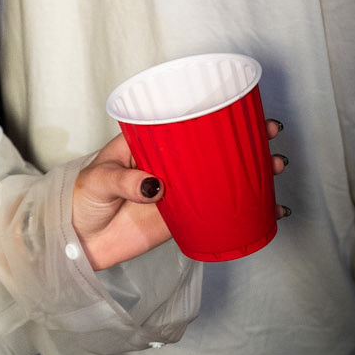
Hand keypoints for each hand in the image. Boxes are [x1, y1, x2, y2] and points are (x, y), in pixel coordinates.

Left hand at [71, 120, 288, 269]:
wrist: (79, 242)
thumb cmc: (81, 200)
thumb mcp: (98, 180)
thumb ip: (124, 181)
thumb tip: (155, 186)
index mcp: (147, 143)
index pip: (185, 121)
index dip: (216, 115)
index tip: (243, 112)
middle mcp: (168, 163)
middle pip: (213, 147)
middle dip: (246, 140)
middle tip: (270, 138)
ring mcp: (178, 191)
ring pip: (222, 176)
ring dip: (252, 171)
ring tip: (275, 166)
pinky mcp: (183, 218)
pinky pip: (219, 210)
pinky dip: (245, 209)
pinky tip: (270, 208)